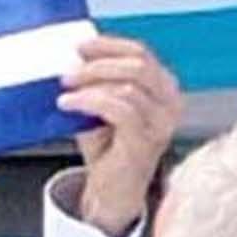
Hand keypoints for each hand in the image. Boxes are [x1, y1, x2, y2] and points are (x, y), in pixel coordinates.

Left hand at [60, 35, 181, 236]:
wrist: (113, 191)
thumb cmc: (108, 149)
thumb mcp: (100, 107)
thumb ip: (95, 84)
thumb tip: (72, 61)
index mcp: (163, 87)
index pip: (140, 53)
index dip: (108, 46)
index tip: (79, 47)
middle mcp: (170, 101)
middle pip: (137, 64)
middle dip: (97, 64)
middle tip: (68, 73)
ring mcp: (162, 121)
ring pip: (129, 84)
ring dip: (91, 83)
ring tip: (66, 92)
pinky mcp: (147, 139)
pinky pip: (121, 108)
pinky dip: (91, 101)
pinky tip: (69, 105)